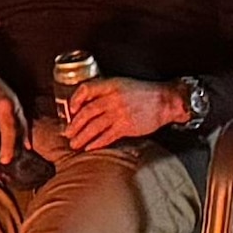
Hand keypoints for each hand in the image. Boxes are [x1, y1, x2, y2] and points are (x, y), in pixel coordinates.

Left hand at [62, 74, 192, 151]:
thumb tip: (86, 103)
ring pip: (94, 126)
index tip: (70, 110)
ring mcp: (119, 113)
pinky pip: (107, 136)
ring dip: (82, 136)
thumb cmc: (144, 93)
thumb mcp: (122, 84)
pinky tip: (89, 148)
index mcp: (111, 85)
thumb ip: (105, 91)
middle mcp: (113, 98)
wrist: (165, 101)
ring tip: (74, 144)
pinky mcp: (126, 126)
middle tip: (67, 133)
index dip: (75, 100)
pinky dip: (96, 143)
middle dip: (74, 124)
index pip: (86, 89)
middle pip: (87, 111)